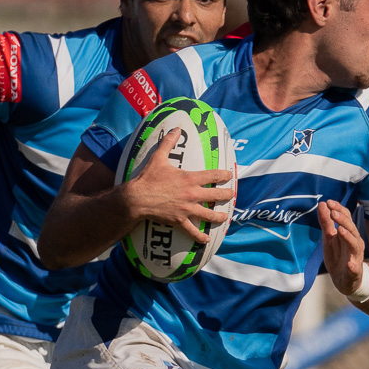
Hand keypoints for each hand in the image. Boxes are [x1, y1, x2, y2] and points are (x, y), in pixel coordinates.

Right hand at [120, 128, 233, 242]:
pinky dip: (200, 236)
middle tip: (231, 195)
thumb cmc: (148, 178)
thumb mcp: (158, 157)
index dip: (224, 175)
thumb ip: (169, 143)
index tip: (229, 176)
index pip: (214, 175)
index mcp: (190, 178)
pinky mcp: (180, 221)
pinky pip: (193, 231)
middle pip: (217, 195)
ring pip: (209, 215)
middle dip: (227, 195)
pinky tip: (206, 239)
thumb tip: (175, 128)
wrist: (137, 198)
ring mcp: (187, 209)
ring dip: (219, 217)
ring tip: (224, 217)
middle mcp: (192, 194)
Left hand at [318, 200, 366, 295]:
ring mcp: (356, 257)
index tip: (329, 202)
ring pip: (355, 245)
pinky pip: (356, 268)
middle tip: (333, 213)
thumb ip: (326, 223)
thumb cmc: (338, 256)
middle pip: (351, 229)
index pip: (346, 218)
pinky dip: (353, 265)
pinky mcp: (355, 272)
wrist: (345, 280)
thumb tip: (322, 204)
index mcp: (348, 234)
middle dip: (343, 220)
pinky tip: (350, 264)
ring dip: (348, 237)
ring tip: (340, 230)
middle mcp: (354, 243)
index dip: (339, 209)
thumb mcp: (329, 238)